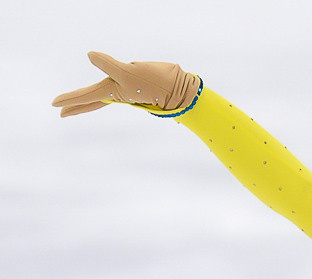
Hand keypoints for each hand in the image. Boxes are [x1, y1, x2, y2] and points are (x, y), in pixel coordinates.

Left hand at [51, 51, 200, 116]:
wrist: (178, 89)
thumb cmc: (154, 82)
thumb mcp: (128, 72)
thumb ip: (107, 64)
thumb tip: (89, 55)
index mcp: (113, 92)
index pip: (86, 96)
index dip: (70, 99)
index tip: (54, 105)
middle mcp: (117, 93)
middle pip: (91, 101)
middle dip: (76, 106)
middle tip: (61, 112)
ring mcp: (126, 91)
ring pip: (101, 97)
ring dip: (88, 101)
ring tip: (77, 103)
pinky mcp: (135, 86)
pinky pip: (113, 90)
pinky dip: (104, 93)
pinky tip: (106, 90)